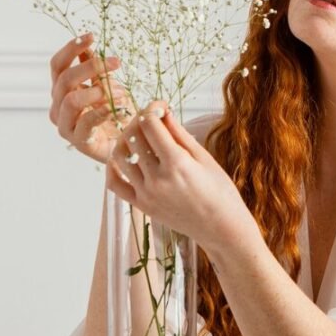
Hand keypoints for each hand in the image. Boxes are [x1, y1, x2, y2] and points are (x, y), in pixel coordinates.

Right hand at [48, 33, 136, 163]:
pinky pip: (86, 122)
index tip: (92, 36)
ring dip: (98, 90)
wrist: (128, 145)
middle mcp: (58, 106)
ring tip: (120, 90)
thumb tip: (90, 47)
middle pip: (64, 79)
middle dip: (90, 67)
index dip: (71, 48)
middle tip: (116, 62)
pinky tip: (119, 105)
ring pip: (71, 100)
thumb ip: (96, 69)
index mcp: (62, 90)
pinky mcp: (78, 141)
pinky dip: (103, 110)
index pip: (58, 65)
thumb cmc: (117, 115)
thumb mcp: (108, 86)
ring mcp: (65, 125)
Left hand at [104, 100, 254, 253]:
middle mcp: (157, 178)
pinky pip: (115, 184)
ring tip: (139, 137)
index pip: (150, 124)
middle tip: (151, 119)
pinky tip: (124, 159)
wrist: (221, 228)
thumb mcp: (204, 158)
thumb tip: (163, 112)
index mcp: (177, 163)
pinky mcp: (142, 206)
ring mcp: (147, 194)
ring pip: (120, 156)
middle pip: (133, 137)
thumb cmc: (221, 192)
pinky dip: (114, 167)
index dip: (152, 108)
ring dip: (126, 141)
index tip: (160, 106)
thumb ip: (179, 134)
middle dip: (140, 121)